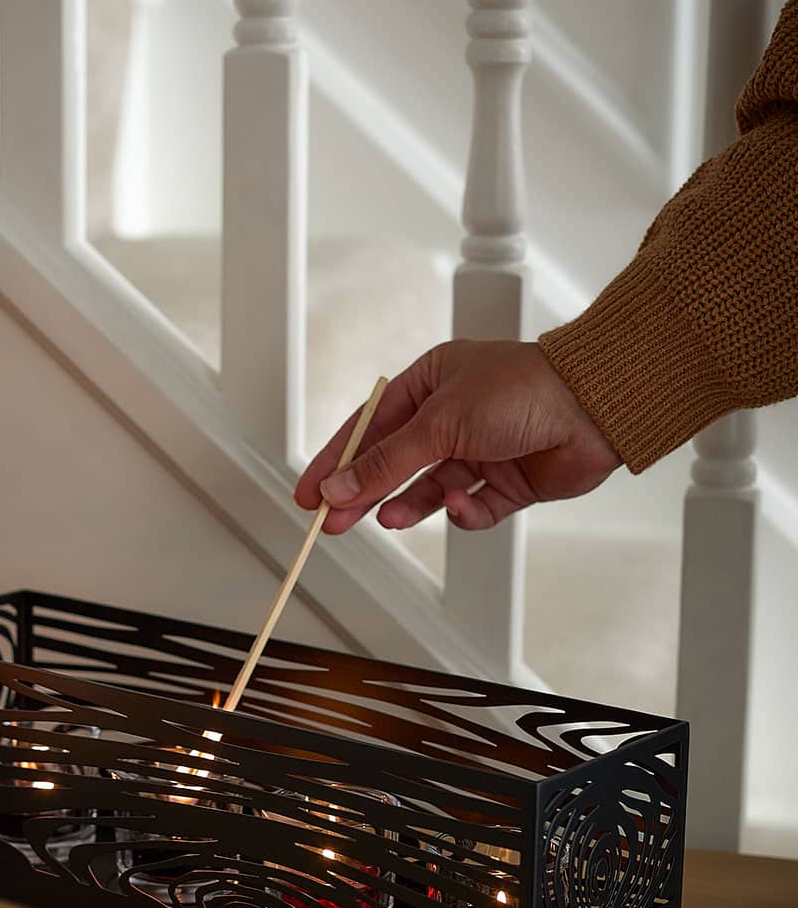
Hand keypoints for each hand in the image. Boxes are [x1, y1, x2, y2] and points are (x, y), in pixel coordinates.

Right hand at [294, 340, 621, 533]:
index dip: (336, 462)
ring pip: (428, 490)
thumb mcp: (439, 423)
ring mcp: (480, 451)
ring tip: (391, 520)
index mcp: (430, 384)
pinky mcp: (508, 483)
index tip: (309, 493)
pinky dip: (465, 513)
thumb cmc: (523, 389)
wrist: (597, 407)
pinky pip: (472, 509)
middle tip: (333, 523)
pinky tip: (465, 506)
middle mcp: (453, 417)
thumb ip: (386, 462)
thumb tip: (339, 487)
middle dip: (364, 493)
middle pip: (393, 463)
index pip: (368, 428)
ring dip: (410, 506)